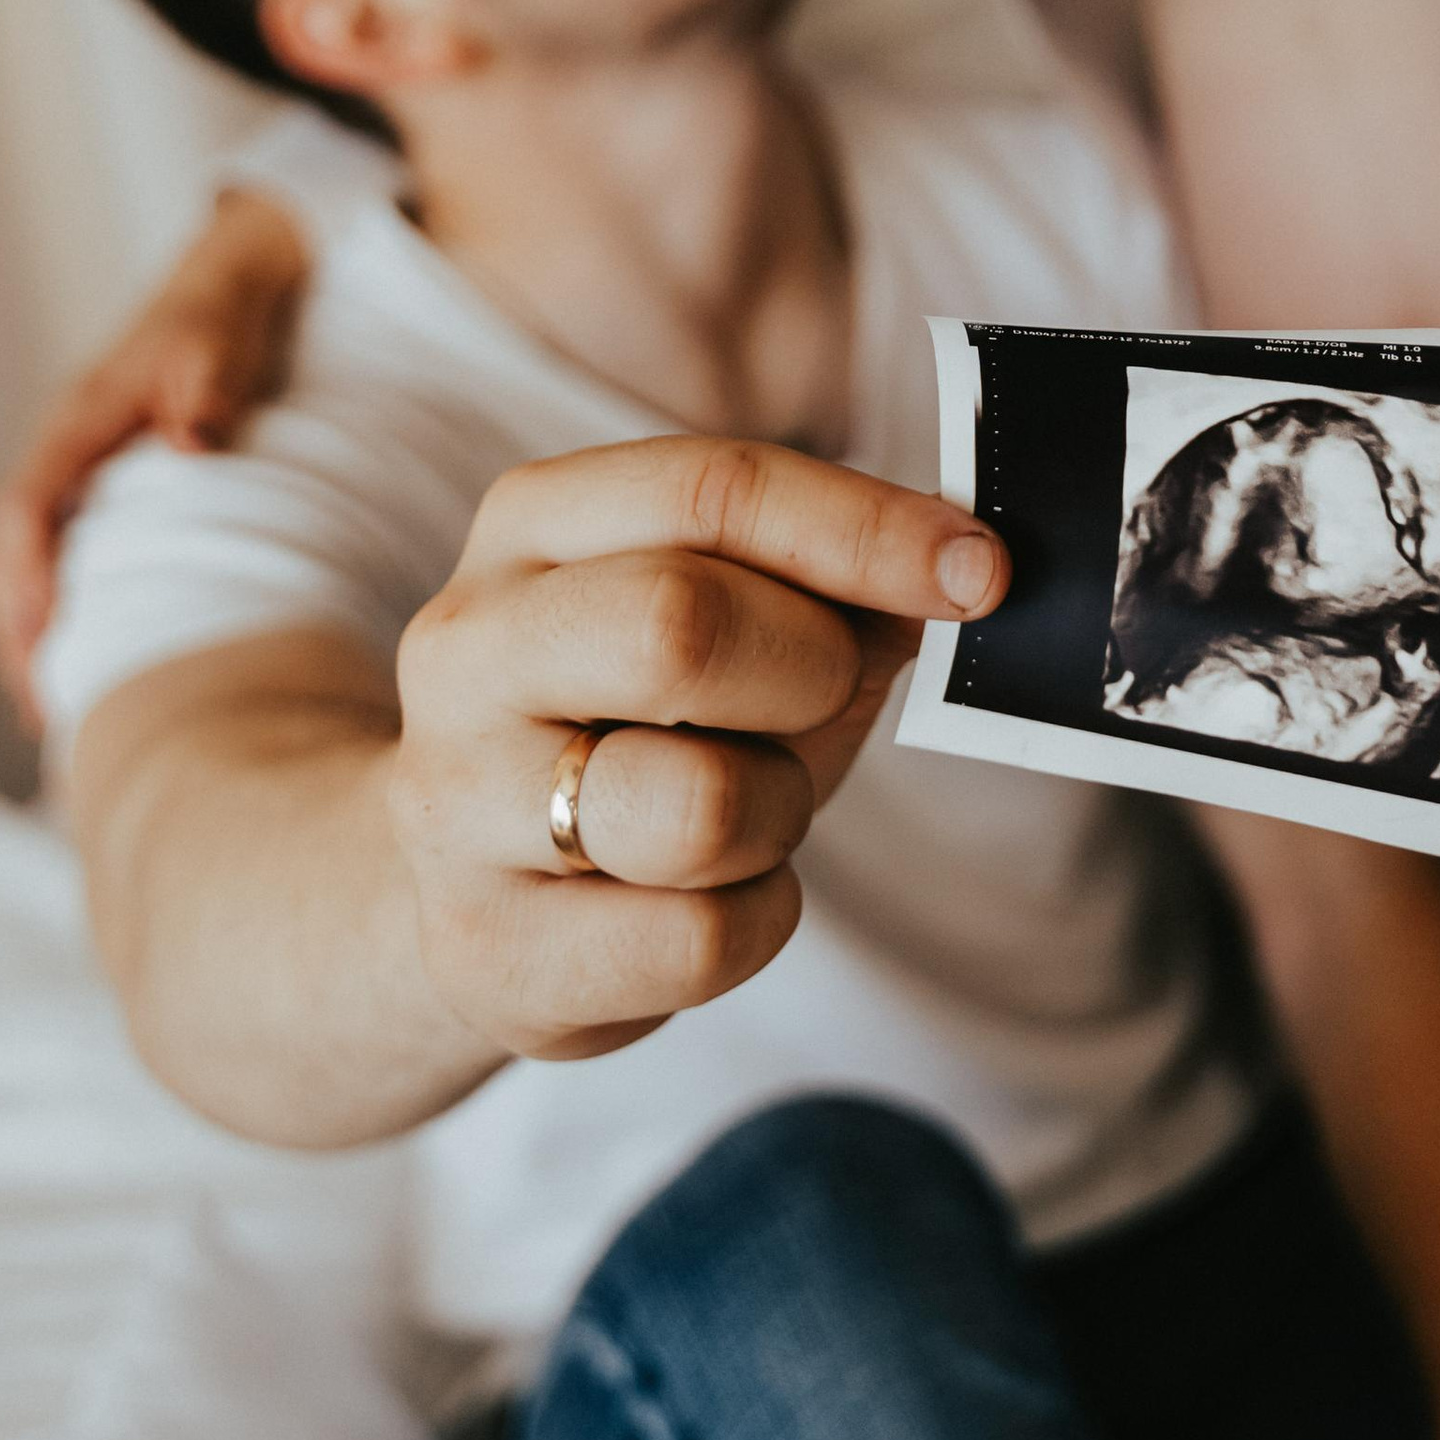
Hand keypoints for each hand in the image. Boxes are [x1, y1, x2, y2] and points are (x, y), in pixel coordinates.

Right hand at [0, 187, 311, 715]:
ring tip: (50, 710)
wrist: (231, 279)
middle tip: (40, 707)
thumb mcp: (220, 342)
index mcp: (80, 421)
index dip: (26, 579)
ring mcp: (81, 468)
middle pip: (8, 552)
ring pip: (26, 561)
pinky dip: (60, 609)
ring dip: (30, 631)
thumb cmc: (223, 315)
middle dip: (14, 630)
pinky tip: (83, 660)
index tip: (43, 642)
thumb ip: (208, 390)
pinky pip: (61, 554)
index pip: (25, 510)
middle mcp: (67, 449)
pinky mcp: (104, 485)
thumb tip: (192, 447)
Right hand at [389, 435, 1005, 1060]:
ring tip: (747, 805)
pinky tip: (711, 895)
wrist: (476, 876)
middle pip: (680, 625)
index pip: (711, 487)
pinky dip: (756, 917)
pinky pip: (699, 939)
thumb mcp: (730, 614)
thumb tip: (962, 572)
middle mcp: (468, 650)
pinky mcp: (485, 952)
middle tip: (824, 698)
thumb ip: (830, 580)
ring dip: (780, 809)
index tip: (980, 572)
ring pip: (700, 806)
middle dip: (808, 670)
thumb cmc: (642, 721)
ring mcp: (459, 807)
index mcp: (531, 525)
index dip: (865, 529)